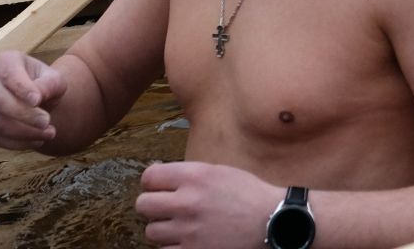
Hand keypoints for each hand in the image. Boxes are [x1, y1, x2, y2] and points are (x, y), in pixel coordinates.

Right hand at [0, 50, 66, 149]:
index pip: (9, 74)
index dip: (22, 88)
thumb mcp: (53, 79)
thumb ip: (49, 84)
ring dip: (23, 132)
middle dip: (24, 114)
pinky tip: (36, 140)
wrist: (34, 98)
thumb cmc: (43, 84)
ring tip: (48, 133)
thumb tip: (37, 97)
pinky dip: (16, 143)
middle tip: (47, 122)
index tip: (37, 100)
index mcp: (6, 61)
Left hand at [135, 161, 284, 248]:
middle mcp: (187, 202)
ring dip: (162, 229)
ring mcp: (188, 230)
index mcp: (195, 176)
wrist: (270, 221)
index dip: (151, 182)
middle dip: (151, 206)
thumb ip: (189, 174)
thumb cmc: (247, 194)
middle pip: (143, 204)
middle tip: (163, 208)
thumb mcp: (219, 172)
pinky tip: (186, 240)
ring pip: (151, 231)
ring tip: (179, 226)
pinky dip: (173, 246)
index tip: (156, 187)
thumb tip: (158, 177)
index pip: (149, 176)